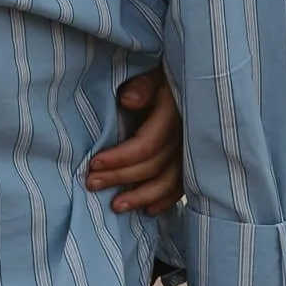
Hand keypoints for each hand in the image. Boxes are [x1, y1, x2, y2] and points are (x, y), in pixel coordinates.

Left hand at [89, 67, 183, 211]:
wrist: (193, 81)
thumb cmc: (165, 78)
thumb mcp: (154, 74)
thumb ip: (142, 86)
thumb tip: (128, 100)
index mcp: (173, 116)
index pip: (146, 145)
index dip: (119, 158)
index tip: (94, 163)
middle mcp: (184, 138)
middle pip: (153, 166)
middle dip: (121, 177)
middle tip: (92, 183)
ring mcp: (191, 153)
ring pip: (168, 182)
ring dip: (141, 197)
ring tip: (116, 207)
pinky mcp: (193, 161)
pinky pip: (181, 186)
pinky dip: (164, 200)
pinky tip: (148, 211)